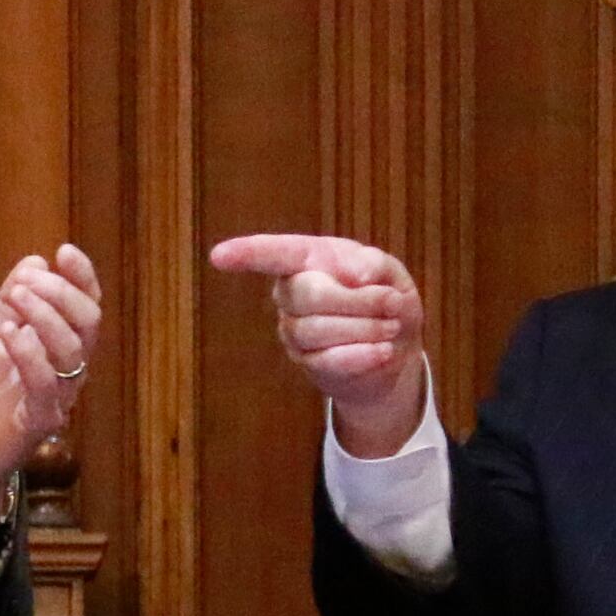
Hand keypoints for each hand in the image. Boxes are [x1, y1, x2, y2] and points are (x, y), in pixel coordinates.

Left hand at [0, 244, 103, 524]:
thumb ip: (9, 303)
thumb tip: (35, 262)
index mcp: (57, 345)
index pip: (85, 305)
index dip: (81, 277)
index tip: (63, 251)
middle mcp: (66, 369)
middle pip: (88, 322)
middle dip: (60, 293)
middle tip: (26, 282)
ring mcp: (57, 396)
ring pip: (72, 349)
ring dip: (45, 316)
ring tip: (15, 299)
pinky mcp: (39, 422)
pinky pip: (46, 385)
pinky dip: (29, 353)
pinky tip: (8, 333)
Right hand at [208, 233, 429, 457]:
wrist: (396, 349)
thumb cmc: (386, 299)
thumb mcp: (391, 273)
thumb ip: (374, 265)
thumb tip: (355, 274)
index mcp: (307, 260)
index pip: (272, 254)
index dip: (246, 254)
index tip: (219, 256)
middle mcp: (290, 293)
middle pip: (308, 293)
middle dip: (358, 300)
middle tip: (392, 302)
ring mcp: (293, 330)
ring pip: (318, 329)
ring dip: (367, 328)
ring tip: (392, 327)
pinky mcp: (306, 361)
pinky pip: (328, 359)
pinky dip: (363, 354)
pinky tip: (383, 351)